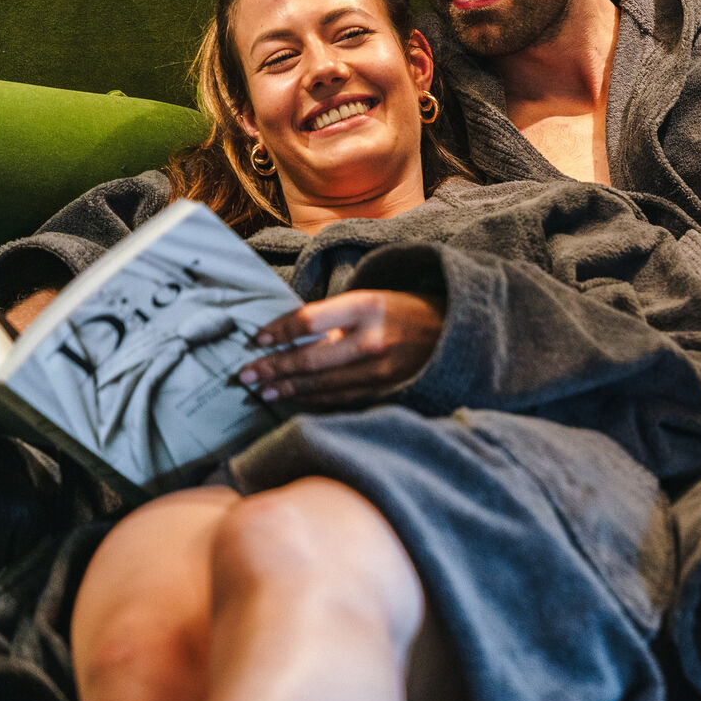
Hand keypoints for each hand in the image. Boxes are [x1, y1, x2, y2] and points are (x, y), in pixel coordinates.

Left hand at [236, 290, 445, 409]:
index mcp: (367, 307)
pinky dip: (313, 400)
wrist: (455, 333)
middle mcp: (372, 340)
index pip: (309, 321)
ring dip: (288, 389)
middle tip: (245, 375)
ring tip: (263, 390)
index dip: (278, 331)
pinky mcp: (385, 391)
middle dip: (273, 368)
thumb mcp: (372, 299)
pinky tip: (294, 399)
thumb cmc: (404, 311)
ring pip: (322, 385)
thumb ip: (335, 315)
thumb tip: (288, 334)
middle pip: (310, 359)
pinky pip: (341, 399)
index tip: (257, 339)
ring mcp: (380, 370)